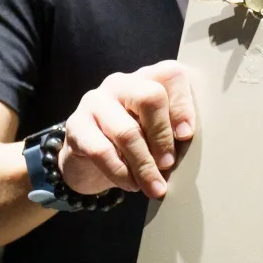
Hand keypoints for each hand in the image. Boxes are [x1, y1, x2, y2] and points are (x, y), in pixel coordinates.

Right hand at [55, 61, 195, 199]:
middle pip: (149, 97)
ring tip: (155, 187)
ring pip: (127, 132)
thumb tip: (184, 152)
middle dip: (162, 136)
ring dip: (144, 165)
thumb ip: (172, 134)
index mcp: (147, 79)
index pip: (171, 75)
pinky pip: (102, 151)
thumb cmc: (133, 144)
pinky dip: (121, 173)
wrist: (88, 161)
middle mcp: (120, 84)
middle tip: (168, 165)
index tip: (186, 136)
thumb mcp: (156, 135)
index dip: (182, 105)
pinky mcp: (76, 125)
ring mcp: (95, 101)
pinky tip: (131, 185)